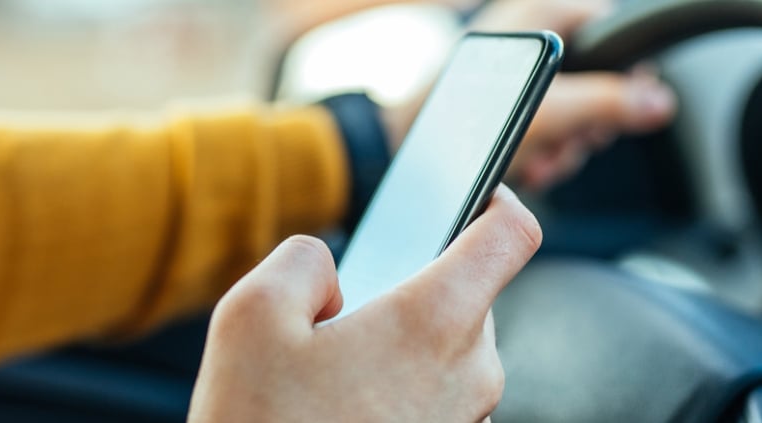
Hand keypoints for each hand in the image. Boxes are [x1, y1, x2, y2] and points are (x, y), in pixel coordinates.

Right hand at [188, 185, 540, 421]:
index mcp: (432, 322)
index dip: (499, 201)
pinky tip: (344, 410)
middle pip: (471, 297)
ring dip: (406, 348)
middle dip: (416, 291)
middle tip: (346, 317)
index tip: (482, 194)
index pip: (511, 235)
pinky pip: (441, 401)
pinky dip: (404, 392)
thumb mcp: (250, 316)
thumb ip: (304, 258)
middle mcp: (469, 375)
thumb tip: (333, 271)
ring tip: (332, 378)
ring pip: (454, 352)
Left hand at [383, 0, 676, 191]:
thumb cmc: (464, 121)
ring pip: (573, 109)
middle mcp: (531, 38)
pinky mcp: (504, 105)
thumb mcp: (553, 113)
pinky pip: (546, 127)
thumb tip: (659, 101)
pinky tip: (527, 166)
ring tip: (540, 159)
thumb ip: (610, 104)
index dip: (628, 70)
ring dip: (565, 144)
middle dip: (589, 122)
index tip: (627, 104)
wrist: (403, 150)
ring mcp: (518, 74)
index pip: (614, 28)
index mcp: (543, 17)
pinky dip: (544, 151)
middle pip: (598, 77)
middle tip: (571, 139)